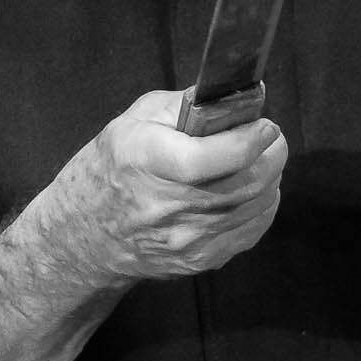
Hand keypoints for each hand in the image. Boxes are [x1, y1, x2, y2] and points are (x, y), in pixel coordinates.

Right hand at [44, 88, 286, 286]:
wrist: (89, 234)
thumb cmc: (113, 167)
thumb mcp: (135, 120)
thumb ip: (186, 106)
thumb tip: (233, 101)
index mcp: (146, 160)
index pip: (210, 157)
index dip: (248, 140)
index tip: (264, 125)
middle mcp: (167, 206)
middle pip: (245, 182)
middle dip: (271, 154)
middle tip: (271, 137)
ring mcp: (187, 239)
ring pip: (256, 206)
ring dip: (270, 177)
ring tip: (261, 160)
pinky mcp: (202, 260)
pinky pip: (252, 230)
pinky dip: (262, 205)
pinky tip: (251, 189)